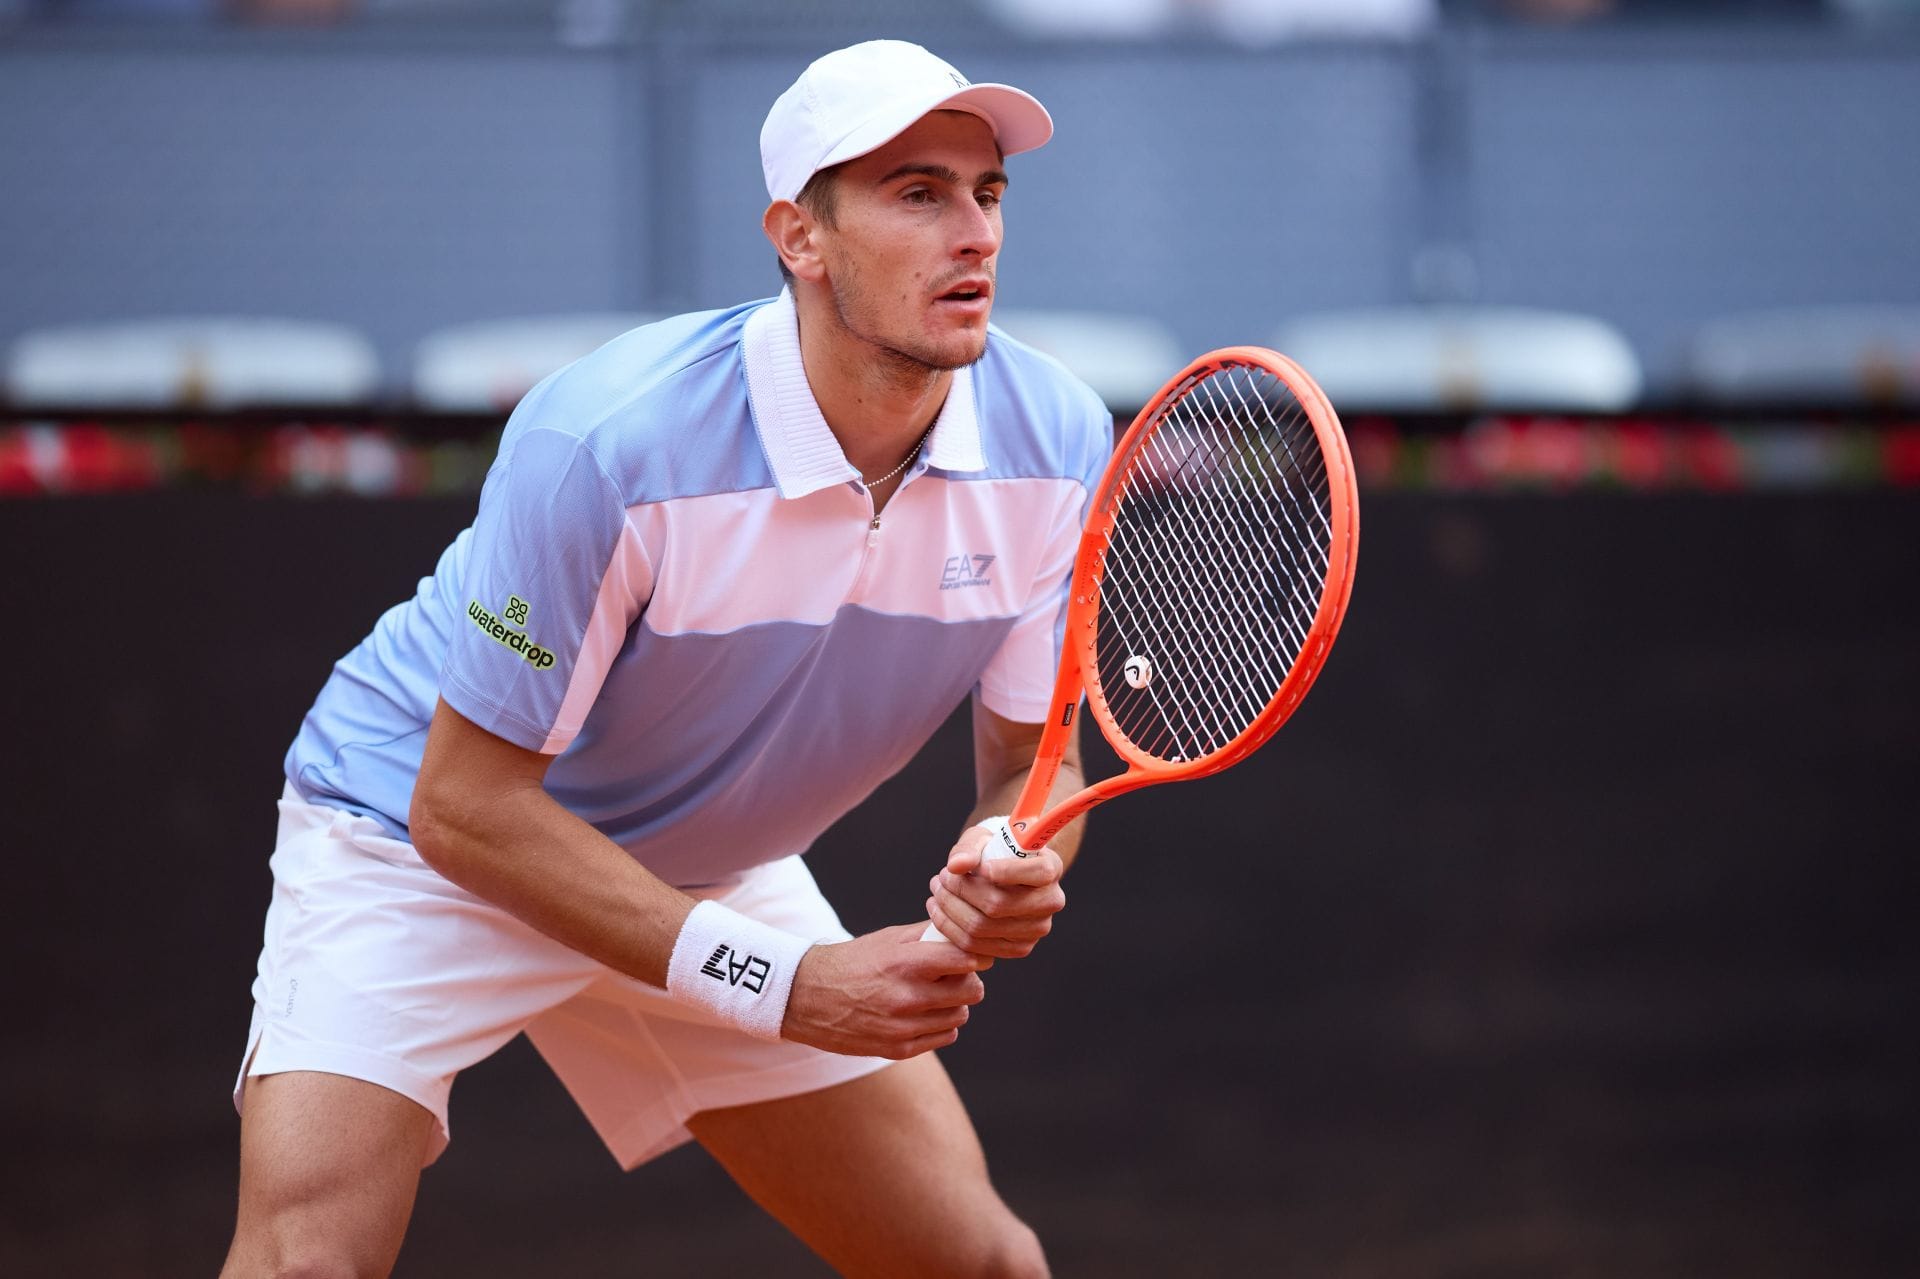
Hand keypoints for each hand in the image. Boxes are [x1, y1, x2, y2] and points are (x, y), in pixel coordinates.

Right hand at [781, 924, 990, 1058]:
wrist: (806, 997)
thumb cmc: (852, 962)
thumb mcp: (887, 939)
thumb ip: (927, 935)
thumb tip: (963, 932)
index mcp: (905, 963)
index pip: (965, 960)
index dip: (974, 956)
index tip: (970, 955)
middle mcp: (906, 997)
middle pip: (971, 991)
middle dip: (967, 980)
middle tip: (954, 976)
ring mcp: (902, 1027)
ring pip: (960, 1015)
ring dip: (954, 1004)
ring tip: (934, 994)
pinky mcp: (897, 1049)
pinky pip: (945, 1037)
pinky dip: (941, 1025)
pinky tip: (924, 1013)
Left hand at [924, 818, 1066, 959]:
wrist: (1003, 875)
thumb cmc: (994, 852)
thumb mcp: (983, 839)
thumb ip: (970, 848)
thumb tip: (956, 865)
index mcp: (1051, 867)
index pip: (1038, 872)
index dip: (1007, 871)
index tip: (980, 867)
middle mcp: (1050, 901)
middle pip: (1000, 904)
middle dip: (962, 891)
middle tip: (941, 877)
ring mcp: (1037, 929)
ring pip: (983, 927)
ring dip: (950, 910)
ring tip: (937, 891)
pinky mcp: (1019, 948)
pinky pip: (977, 946)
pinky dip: (951, 929)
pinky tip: (939, 911)